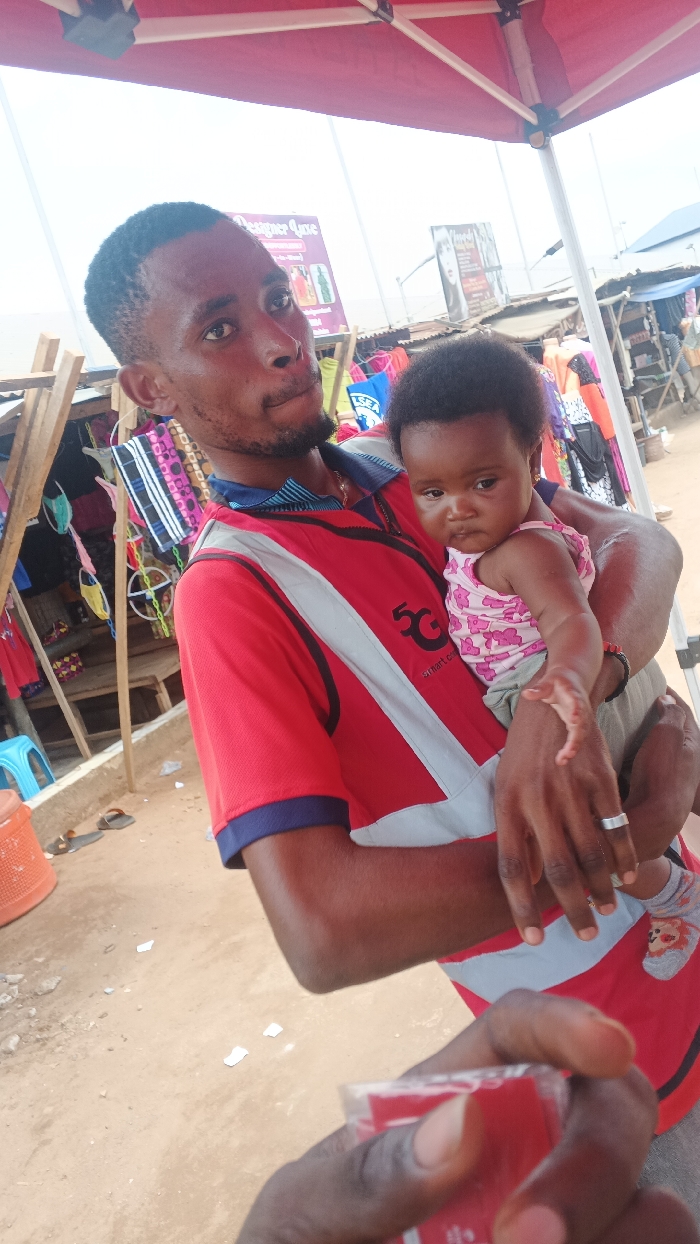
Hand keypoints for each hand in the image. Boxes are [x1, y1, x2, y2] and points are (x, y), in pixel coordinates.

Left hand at [236, 991, 698, 1243]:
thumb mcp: (309, 1209)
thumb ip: (368, 1173)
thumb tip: (462, 1123)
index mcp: (454, 1095)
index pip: (521, 1028)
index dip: (565, 1022)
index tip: (604, 1045)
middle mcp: (529, 1142)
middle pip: (611, 1106)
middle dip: (591, 1163)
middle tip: (527, 1237)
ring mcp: (567, 1212)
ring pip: (654, 1202)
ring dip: (613, 1227)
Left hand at [495, 696, 636, 944]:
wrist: (553, 700)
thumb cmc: (524, 753)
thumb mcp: (506, 789)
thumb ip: (518, 834)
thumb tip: (527, 882)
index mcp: (506, 805)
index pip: (511, 868)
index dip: (521, 907)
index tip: (533, 940)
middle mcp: (536, 799)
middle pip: (556, 868)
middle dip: (572, 909)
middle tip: (586, 935)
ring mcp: (569, 788)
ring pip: (590, 852)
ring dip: (601, 888)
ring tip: (605, 909)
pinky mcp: (599, 777)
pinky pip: (614, 825)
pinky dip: (623, 855)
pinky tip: (627, 874)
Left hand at [522, 669, 593, 764]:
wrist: (572, 679)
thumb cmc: (558, 681)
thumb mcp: (548, 681)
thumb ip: (539, 689)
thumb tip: (526, 693)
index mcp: (574, 695)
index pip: (577, 703)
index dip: (576, 711)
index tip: (573, 720)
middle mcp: (581, 708)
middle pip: (582, 725)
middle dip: (576, 739)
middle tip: (568, 753)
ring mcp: (582, 717)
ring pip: (581, 734)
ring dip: (574, 748)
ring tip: (562, 760)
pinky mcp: (578, 725)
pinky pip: (577, 738)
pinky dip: (572, 749)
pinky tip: (562, 759)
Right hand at [624, 690, 699, 860]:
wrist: (657, 817)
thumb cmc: (663, 775)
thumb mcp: (668, 735)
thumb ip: (671, 715)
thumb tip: (668, 699)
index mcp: (691, 741)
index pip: (681, 710)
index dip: (669, 696)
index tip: (657, 686)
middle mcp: (686, 757)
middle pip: (675, 729)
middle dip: (662, 715)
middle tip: (644, 703)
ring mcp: (674, 773)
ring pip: (663, 747)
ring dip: (651, 735)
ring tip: (632, 726)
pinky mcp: (659, 786)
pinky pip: (651, 761)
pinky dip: (642, 753)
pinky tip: (628, 754)